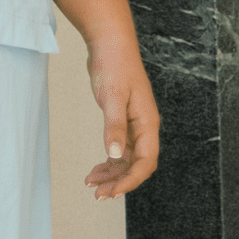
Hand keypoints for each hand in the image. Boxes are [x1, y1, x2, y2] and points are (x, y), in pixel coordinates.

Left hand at [84, 33, 159, 199]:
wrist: (110, 44)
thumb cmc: (114, 66)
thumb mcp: (112, 97)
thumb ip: (114, 127)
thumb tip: (114, 155)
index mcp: (147, 123)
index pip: (145, 162)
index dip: (130, 181)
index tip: (111, 192)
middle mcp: (144, 127)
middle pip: (137, 165)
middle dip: (119, 182)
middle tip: (97, 194)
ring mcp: (134, 124)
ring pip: (127, 160)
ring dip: (112, 174)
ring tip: (91, 183)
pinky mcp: (122, 120)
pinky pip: (119, 149)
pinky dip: (108, 161)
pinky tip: (95, 169)